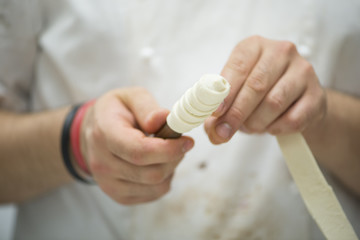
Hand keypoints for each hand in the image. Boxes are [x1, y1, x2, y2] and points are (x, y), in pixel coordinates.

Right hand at [81, 88, 193, 204]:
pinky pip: (153, 194)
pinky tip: (158, 164)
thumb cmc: (116, 111)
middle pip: (151, 173)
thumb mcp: (131, 97)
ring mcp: (108, 183)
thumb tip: (163, 119)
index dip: (168, 149)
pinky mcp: (118, 195)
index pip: (139, 151)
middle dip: (174, 158)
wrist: (94, 131)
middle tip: (180, 143)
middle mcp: (102, 163)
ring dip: (171, 169)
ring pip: (155, 186)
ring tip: (166, 152)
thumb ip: (147, 107)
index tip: (187, 141)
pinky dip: (164, 180)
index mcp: (104, 134)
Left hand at [205, 36, 326, 143]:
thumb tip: (213, 131)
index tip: (216, 112)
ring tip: (250, 128)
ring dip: (256, 122)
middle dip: (237, 113)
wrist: (296, 102)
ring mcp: (303, 71)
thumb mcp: (235, 95)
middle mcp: (281, 52)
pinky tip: (270, 127)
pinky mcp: (317, 94)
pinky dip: (276, 128)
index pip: (238, 67)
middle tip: (224, 132)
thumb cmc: (259, 94)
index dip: (225, 92)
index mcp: (255, 46)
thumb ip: (220, 111)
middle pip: (256, 85)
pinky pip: (293, 118)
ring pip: (274, 102)